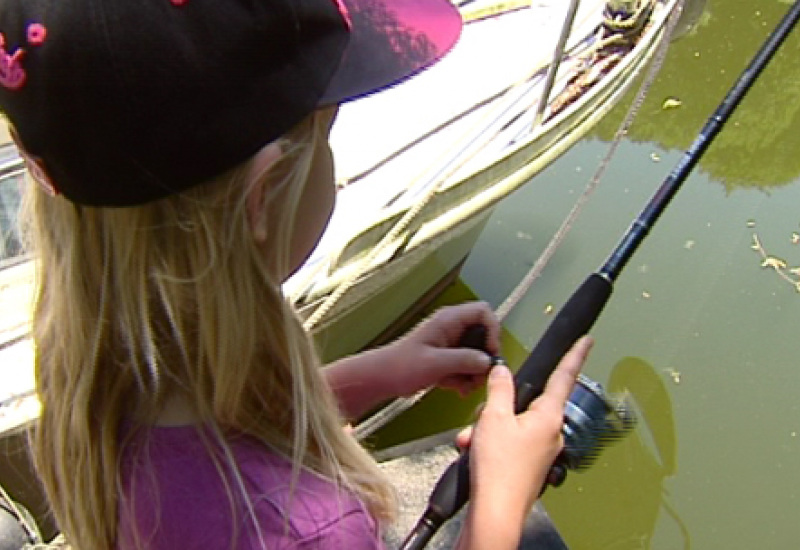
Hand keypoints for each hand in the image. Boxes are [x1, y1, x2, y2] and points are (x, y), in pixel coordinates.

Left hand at [388, 302, 500, 396]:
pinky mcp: (448, 358)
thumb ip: (464, 360)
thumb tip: (488, 361)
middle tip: (479, 376)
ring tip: (465, 387)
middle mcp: (452, 328)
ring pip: (477, 354)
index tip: (490, 353)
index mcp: (449, 320)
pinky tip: (456, 388)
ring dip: (475, 372)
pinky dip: (465, 378)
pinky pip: (467, 365)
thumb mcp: (436, 363)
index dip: (493, 331)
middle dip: (485, 358)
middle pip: (484, 335)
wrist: (383, 378)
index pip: (484, 312)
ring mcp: (450, 343)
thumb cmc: (401, 365)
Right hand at [459, 336, 592, 548]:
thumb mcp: (493, 418)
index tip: (586, 341)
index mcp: (549, 416)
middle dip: (499, 405)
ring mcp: (541, 450)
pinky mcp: (529, 464)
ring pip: (513, 423)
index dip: (575, 355)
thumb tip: (503, 372)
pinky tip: (476, 449)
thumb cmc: (499, 470)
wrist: (495, 511)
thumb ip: (500, 389)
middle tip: (483, 415)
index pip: (564, 376)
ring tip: (474, 440)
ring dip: (489, 427)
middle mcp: (551, 432)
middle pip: (526, 402)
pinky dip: (491, 442)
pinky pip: (510, 441)